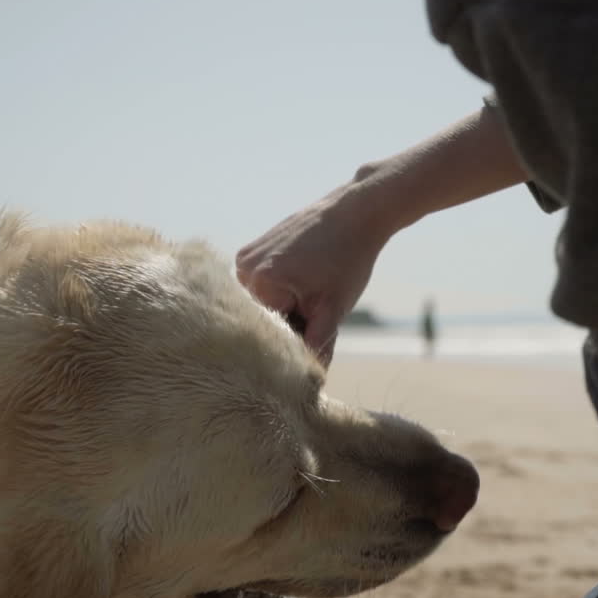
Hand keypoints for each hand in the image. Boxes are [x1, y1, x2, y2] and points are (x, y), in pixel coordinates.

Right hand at [236, 180, 396, 363]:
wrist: (354, 212)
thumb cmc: (348, 259)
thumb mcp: (334, 309)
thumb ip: (316, 347)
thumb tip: (308, 384)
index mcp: (261, 283)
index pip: (268, 334)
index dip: (291, 343)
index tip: (312, 341)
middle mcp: (243, 270)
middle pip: (261, 320)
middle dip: (287, 326)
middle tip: (317, 312)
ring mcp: (243, 259)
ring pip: (260, 305)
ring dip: (283, 309)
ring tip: (312, 290)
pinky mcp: (249, 252)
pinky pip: (259, 287)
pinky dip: (278, 292)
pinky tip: (303, 277)